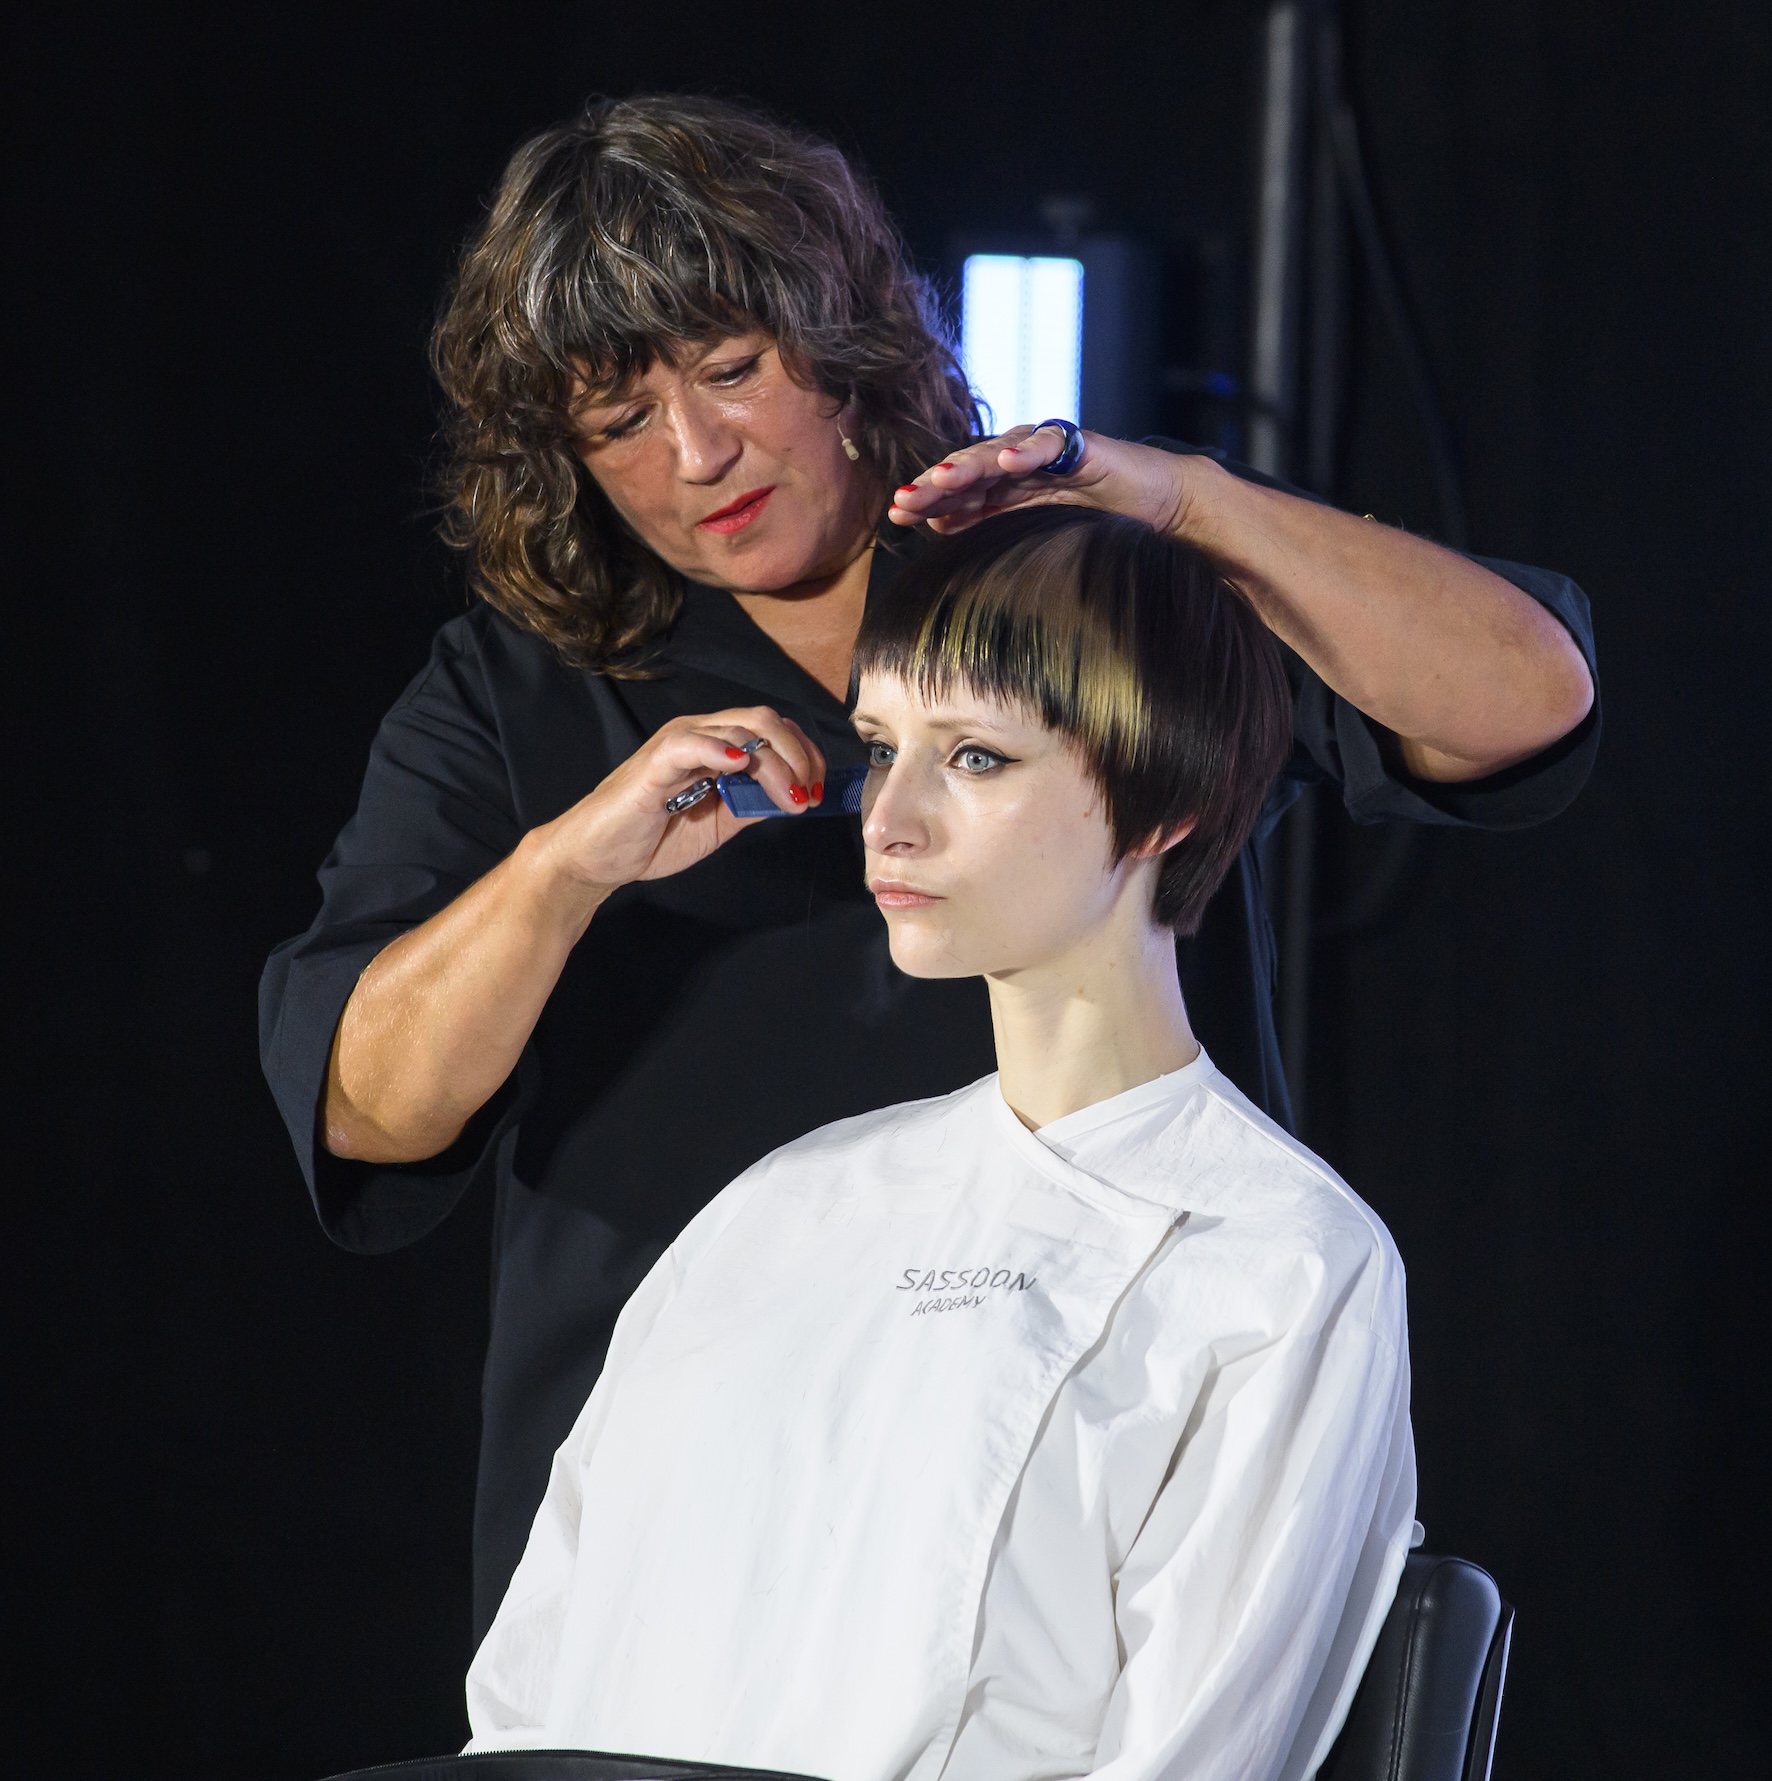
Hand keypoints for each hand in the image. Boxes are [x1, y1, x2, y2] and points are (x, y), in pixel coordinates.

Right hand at [531, 705, 826, 898]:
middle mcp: (699, 735)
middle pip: (764, 721)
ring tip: (791, 797)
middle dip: (800, 755)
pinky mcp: (654, 763)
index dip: (804, 756)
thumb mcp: (719, 823)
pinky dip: (722, 750)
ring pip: (739, 729)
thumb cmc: (650, 838)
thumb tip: (796, 797)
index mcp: (715, 746)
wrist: (596, 859)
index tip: (818, 792)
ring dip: (776, 763)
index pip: (771, 731)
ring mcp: (677, 745)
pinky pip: (692, 743)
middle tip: (810, 793)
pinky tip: (743, 768)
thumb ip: (752, 805)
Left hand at [886, 425, 1193, 536]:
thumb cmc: (1098, 521)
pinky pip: (1051, 444)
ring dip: (969, 466)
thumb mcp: (1034, 529)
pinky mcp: (1082, 446)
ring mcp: (1047, 451)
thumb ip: (991, 523)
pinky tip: (1007, 460)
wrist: (1159, 506)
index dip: (926, 501)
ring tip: (943, 481)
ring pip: (999, 453)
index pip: (957, 492)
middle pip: (968, 470)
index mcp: (1004, 486)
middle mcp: (1019, 462)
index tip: (895, 518)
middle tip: (904, 502)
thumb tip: (938, 527)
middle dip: (933, 486)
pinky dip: (1028, 450)